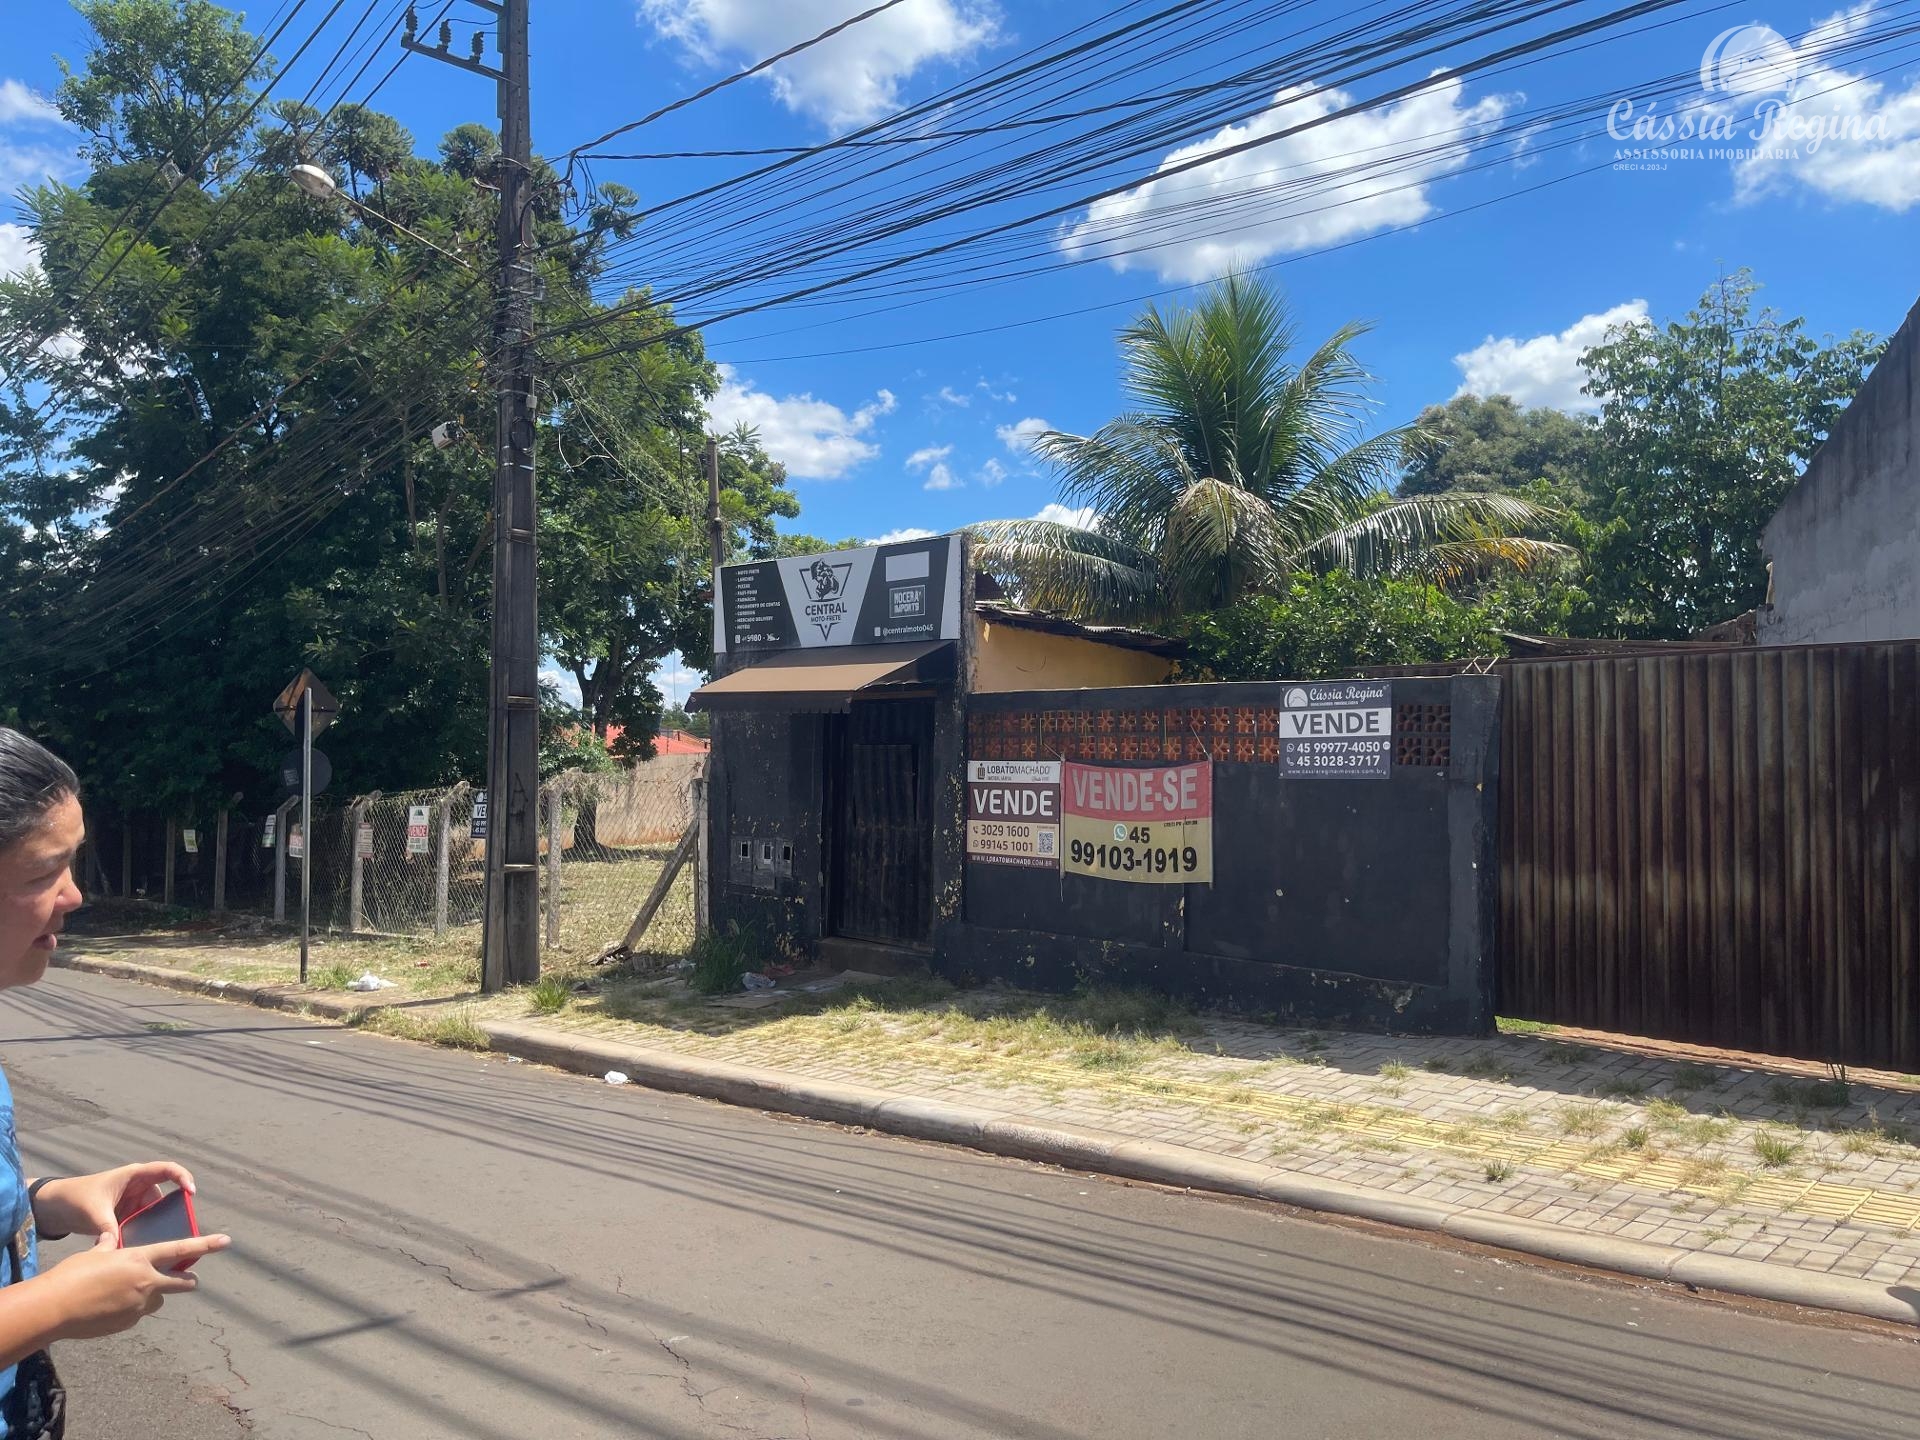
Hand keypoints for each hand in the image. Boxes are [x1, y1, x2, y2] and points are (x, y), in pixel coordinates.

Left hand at [32, 1163, 195, 1242]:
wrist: (54, 1207)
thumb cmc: (75, 1198)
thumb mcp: (94, 1212)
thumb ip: (109, 1229)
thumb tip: (119, 1249)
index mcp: (134, 1175)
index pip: (167, 1169)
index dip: (183, 1178)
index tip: (190, 1193)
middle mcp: (138, 1187)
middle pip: (165, 1196)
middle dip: (173, 1211)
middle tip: (181, 1227)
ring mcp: (133, 1202)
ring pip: (155, 1213)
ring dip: (158, 1226)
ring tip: (164, 1241)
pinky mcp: (127, 1216)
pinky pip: (144, 1223)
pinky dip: (146, 1233)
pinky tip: (147, 1246)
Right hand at [41, 1233, 230, 1340]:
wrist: (54, 1308)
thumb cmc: (70, 1275)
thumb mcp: (93, 1254)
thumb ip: (107, 1247)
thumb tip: (108, 1238)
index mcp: (139, 1258)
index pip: (180, 1250)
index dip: (206, 1245)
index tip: (226, 1241)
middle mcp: (145, 1282)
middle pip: (181, 1283)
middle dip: (187, 1282)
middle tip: (189, 1281)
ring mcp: (138, 1305)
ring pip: (158, 1300)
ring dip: (152, 1296)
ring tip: (128, 1293)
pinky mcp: (128, 1323)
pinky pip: (137, 1314)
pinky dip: (131, 1310)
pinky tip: (110, 1307)